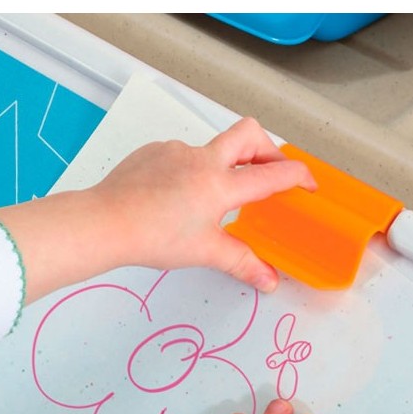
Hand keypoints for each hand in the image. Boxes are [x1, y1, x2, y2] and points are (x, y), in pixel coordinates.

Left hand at [0, 118, 314, 304]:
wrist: (104, 222)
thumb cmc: (152, 236)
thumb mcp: (204, 252)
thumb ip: (242, 262)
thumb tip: (268, 279)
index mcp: (220, 184)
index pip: (274, 174)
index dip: (299, 176)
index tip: (308, 184)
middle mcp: (201, 159)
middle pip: (249, 134)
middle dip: (269, 149)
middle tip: (271, 172)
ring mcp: (175, 150)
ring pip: (212, 148)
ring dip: (224, 165)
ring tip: (214, 197)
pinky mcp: (153, 151)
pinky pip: (182, 154)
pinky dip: (190, 170)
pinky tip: (177, 197)